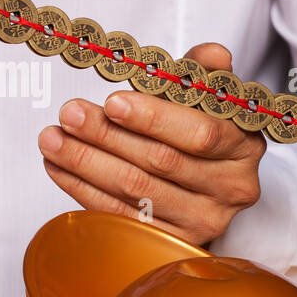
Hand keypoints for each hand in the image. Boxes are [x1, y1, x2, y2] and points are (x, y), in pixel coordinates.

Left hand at [37, 42, 265, 247]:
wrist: (209, 185)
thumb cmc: (203, 130)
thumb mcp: (208, 100)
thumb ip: (202, 75)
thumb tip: (211, 53)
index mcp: (244, 148)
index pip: (200, 134)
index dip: (154, 118)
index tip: (112, 101)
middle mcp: (231, 189)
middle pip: (161, 162)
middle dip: (107, 136)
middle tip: (69, 115)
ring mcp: (203, 221)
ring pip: (135, 191)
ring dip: (86, 163)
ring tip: (52, 139)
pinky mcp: (172, 243)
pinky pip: (121, 216)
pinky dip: (83, 190)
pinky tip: (58, 167)